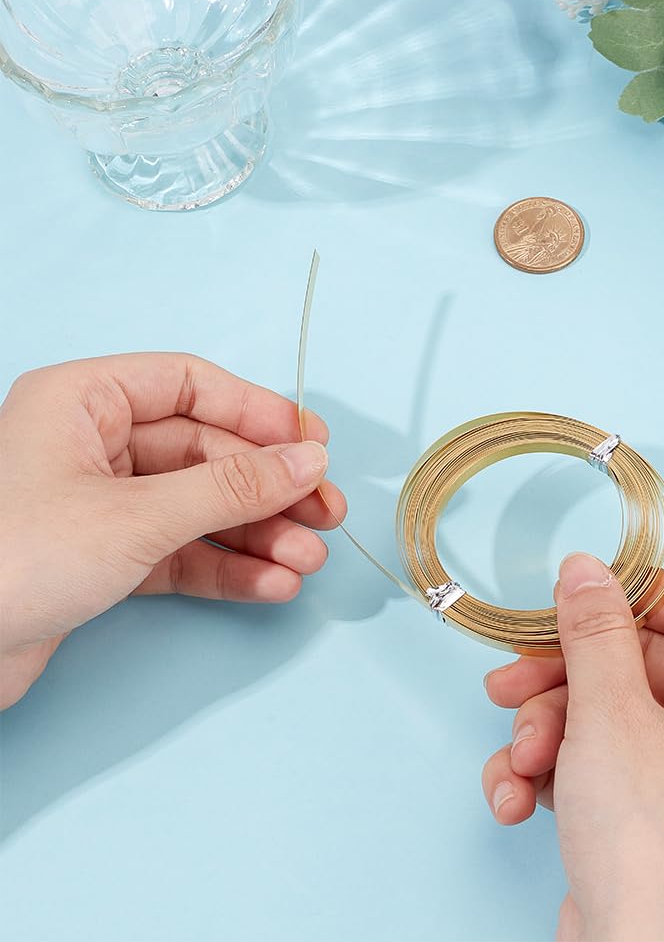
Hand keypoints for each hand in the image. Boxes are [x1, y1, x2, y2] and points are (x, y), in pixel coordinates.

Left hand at [0, 353, 345, 709]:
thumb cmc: (15, 561)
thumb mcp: (138, 516)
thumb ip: (231, 487)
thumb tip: (309, 460)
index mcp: (84, 402)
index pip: (191, 386)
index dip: (258, 412)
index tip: (314, 443)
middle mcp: (93, 445)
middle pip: (206, 453)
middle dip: (268, 490)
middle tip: (325, 515)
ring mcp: (101, 504)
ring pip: (200, 507)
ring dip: (258, 535)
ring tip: (309, 560)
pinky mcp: (105, 558)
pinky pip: (182, 552)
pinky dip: (228, 568)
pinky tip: (273, 583)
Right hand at [482, 554, 663, 941]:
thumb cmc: (644, 839)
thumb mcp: (609, 713)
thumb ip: (595, 630)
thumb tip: (585, 565)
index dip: (634, 595)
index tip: (575, 601)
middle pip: (637, 662)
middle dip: (562, 679)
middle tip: (507, 685)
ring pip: (608, 712)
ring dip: (546, 731)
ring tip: (516, 763)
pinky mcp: (653, 810)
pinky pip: (602, 760)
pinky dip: (555, 772)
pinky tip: (514, 799)